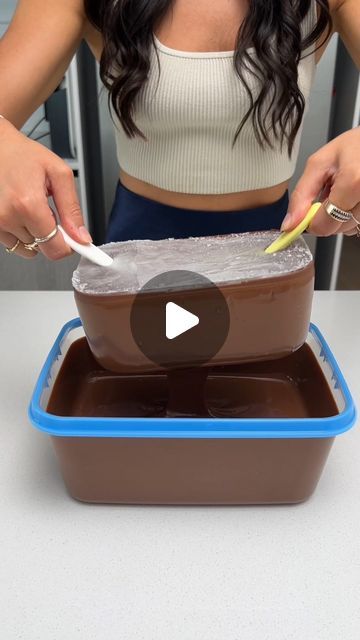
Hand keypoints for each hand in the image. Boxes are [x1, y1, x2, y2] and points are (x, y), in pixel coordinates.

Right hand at [0, 117, 91, 259]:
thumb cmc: (25, 155)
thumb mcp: (59, 175)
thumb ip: (72, 209)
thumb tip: (81, 237)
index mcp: (28, 204)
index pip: (55, 248)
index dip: (68, 245)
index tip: (73, 239)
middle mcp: (8, 217)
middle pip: (43, 249)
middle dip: (52, 235)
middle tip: (49, 211)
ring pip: (29, 248)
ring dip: (35, 234)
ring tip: (32, 208)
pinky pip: (14, 243)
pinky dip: (22, 232)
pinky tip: (21, 212)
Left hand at [282, 128, 359, 236]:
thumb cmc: (354, 146)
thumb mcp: (320, 163)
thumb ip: (301, 194)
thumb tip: (290, 223)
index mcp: (353, 183)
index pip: (324, 225)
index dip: (311, 221)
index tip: (308, 211)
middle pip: (336, 229)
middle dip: (327, 216)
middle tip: (330, 193)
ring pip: (348, 229)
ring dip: (340, 216)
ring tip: (344, 193)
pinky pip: (359, 225)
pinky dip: (351, 215)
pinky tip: (352, 198)